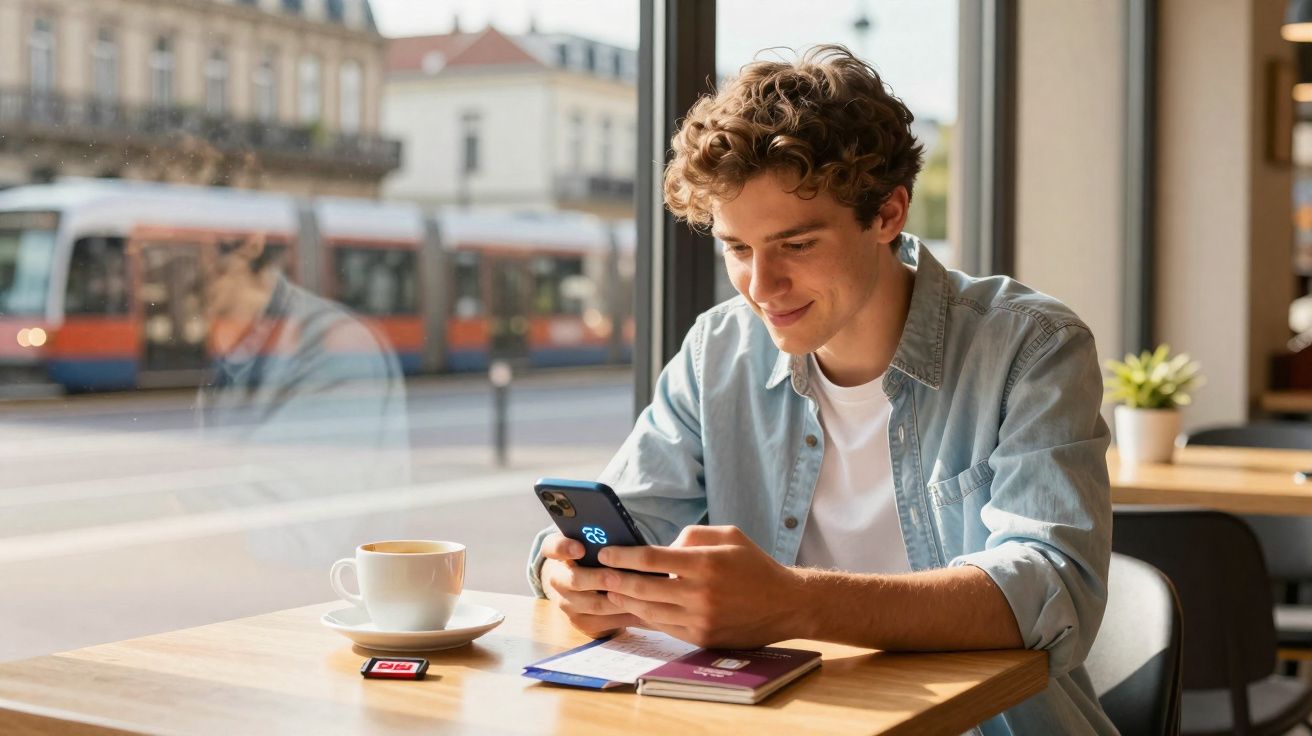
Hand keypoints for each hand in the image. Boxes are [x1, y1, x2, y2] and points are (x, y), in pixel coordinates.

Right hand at [539, 533, 643, 638]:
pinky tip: (643, 609)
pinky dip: (624, 615)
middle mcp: (557, 578)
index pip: (552, 547)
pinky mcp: (580, 621)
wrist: (582, 584)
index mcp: (557, 552)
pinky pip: (603, 621)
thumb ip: (603, 540)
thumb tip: (626, 540)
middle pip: (574, 580)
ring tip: (638, 594)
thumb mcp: (593, 543)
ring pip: (592, 604)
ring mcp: (566, 602)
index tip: (580, 549)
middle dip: (598, 579)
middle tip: (616, 576)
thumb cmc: (595, 555)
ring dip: (617, 600)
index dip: (564, 548)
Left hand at [597, 525, 806, 647]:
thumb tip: (661, 549)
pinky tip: (636, 607)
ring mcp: (700, 619)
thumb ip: (691, 536)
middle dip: (616, 579)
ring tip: (611, 590)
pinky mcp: (702, 637)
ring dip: (626, 600)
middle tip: (599, 572)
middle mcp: (700, 593)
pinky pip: (665, 627)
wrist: (785, 604)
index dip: (623, 556)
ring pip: (650, 610)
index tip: (606, 552)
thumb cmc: (754, 565)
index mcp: (705, 563)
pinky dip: (647, 616)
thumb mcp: (728, 535)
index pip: (651, 559)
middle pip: (644, 587)